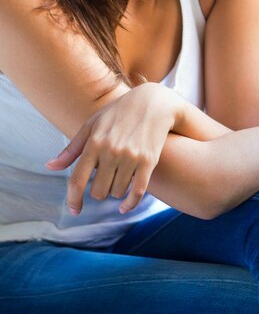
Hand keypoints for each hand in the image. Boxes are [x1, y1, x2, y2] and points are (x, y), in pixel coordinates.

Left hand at [45, 83, 185, 214]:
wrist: (154, 103)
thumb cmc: (118, 113)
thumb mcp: (93, 125)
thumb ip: (72, 149)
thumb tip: (50, 167)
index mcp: (94, 142)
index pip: (77, 179)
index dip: (73, 199)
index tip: (74, 210)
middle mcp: (111, 151)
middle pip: (98, 191)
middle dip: (98, 191)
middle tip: (103, 181)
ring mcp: (131, 157)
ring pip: (117, 192)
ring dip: (115, 191)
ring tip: (118, 177)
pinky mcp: (149, 161)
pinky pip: (137, 193)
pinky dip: (130, 204)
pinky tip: (124, 207)